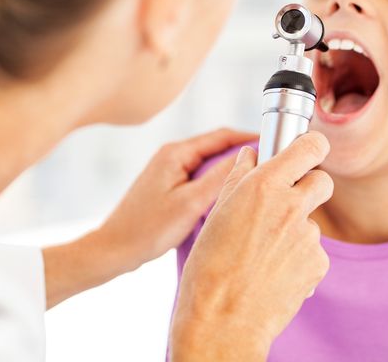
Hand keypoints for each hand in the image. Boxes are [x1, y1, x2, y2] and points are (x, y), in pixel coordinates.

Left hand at [43, 128, 256, 308]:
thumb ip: (221, 178)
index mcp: (176, 153)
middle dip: (244, 154)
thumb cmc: (147, 230)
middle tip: (271, 165)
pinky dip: (218, 183)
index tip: (273, 146)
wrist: (114, 251)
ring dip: (231, 170)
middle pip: (218, 147)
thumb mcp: (191, 203)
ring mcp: (169, 171)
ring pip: (210, 164)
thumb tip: (249, 158)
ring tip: (256, 182)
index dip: (250, 139)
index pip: (223, 136)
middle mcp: (172, 156)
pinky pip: (201, 177)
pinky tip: (230, 198)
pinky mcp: (169, 186)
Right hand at [169, 131, 332, 360]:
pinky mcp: (318, 263)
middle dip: (310, 187)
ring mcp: (308, 236)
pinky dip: (300, 259)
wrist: (222, 320)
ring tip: (265, 253)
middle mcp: (291, 206)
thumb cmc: (210, 268)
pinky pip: (314, 251)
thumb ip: (239, 178)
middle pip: (323, 181)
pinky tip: (275, 272)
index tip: (310, 150)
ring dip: (296, 230)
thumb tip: (251, 155)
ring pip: (313, 221)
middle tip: (288, 202)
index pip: (309, 147)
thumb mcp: (217, 213)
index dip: (313, 147)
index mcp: (264, 186)